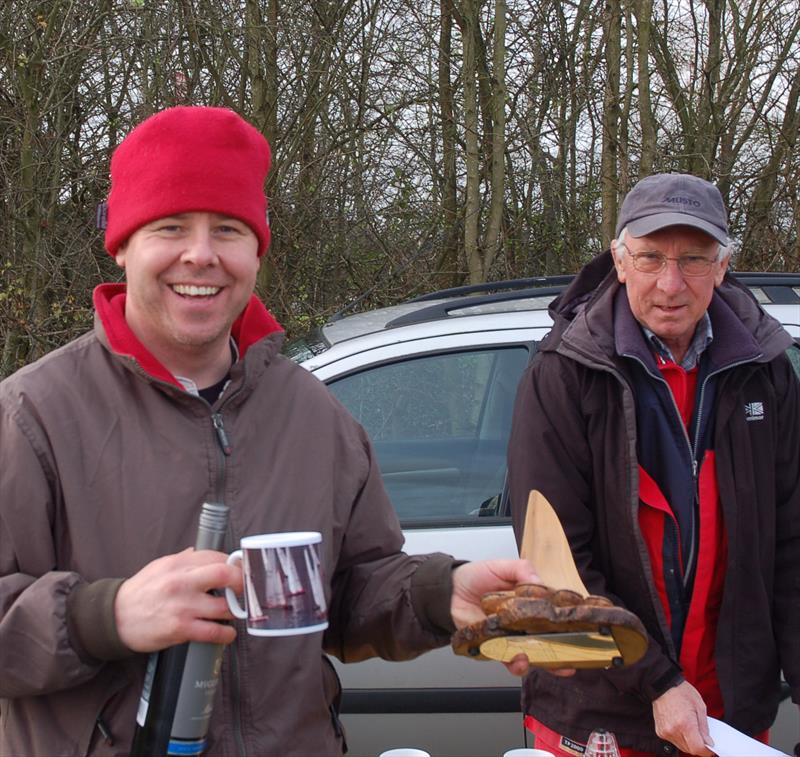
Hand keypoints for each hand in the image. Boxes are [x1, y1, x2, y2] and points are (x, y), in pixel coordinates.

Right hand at [115, 548, 243, 651]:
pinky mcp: (181, 629)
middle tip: (246, 589)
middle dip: (242, 582)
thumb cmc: (140, 592)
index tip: (240, 571)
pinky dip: (226, 634)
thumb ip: (184, 559)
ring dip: (235, 611)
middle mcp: (183, 582)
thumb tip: (203, 552)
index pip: (216, 557)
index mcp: (179, 564)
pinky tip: (228, 633)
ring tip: (235, 613)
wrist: (114, 619)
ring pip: (224, 606)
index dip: (233, 564)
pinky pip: (213, 632)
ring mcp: (183, 606)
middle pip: (226, 575)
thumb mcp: (160, 566)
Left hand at [451, 560, 575, 677]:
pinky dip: (516, 664)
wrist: (450, 590)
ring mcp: (512, 636)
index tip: (586, 631)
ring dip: (544, 663)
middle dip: (565, 655)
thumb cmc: (477, 576)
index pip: (556, 615)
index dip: (571, 624)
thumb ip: (522, 570)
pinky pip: (509, 661)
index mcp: (532, 602)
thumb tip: (540, 582)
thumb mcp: (503, 566)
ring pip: (533, 655)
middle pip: (550, 641)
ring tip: (549, 663)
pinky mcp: (496, 647)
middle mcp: (525, 622)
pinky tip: (520, 660)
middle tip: (574, 661)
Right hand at [652, 680, 713, 755]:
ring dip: (689, 743)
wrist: (662, 684)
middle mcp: (673, 730)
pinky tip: (680, 727)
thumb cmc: (681, 691)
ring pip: (682, 747)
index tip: (710, 749)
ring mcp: (665, 731)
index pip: (697, 748)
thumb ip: (705, 727)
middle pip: (690, 749)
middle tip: (702, 737)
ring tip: (690, 729)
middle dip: (698, 746)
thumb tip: (708, 743)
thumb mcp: (700, 706)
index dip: (706, 751)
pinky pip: (673, 741)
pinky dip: (679, 738)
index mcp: (685, 723)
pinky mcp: (660, 731)